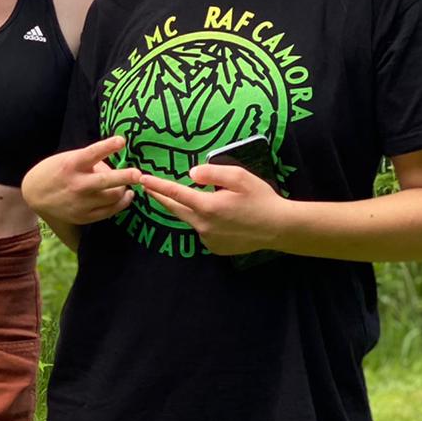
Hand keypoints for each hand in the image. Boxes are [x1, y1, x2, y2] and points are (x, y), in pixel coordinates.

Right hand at [22, 136, 141, 224]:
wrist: (35, 195)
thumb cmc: (56, 171)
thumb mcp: (69, 158)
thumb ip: (91, 160)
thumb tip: (115, 167)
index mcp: (72, 165)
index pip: (92, 153)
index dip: (108, 146)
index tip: (121, 140)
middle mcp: (77, 185)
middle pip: (105, 181)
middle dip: (124, 177)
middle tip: (138, 174)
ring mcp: (81, 203)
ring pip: (112, 197)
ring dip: (124, 189)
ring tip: (129, 184)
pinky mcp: (84, 216)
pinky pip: (109, 211)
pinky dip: (121, 203)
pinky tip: (126, 195)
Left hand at [136, 162, 289, 255]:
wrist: (279, 228)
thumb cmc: (261, 198)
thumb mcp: (239, 177)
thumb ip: (212, 172)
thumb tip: (190, 174)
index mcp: (207, 206)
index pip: (174, 193)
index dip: (156, 186)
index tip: (142, 179)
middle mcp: (203, 225)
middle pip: (175, 209)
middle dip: (161, 198)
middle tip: (148, 188)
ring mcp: (208, 239)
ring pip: (190, 220)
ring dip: (187, 209)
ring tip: (189, 198)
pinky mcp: (215, 248)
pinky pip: (202, 231)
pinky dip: (203, 222)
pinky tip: (218, 217)